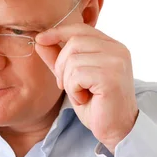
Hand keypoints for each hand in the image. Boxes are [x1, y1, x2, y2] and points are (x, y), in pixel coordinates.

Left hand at [35, 23, 138, 153]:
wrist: (114, 128)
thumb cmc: (95, 103)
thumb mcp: (72, 77)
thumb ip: (58, 59)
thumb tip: (40, 41)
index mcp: (111, 46)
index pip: (80, 29)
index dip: (57, 32)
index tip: (40, 39)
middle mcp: (117, 49)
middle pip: (73, 42)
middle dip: (61, 65)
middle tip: (66, 85)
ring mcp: (116, 62)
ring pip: (73, 60)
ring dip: (68, 81)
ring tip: (80, 94)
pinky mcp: (111, 77)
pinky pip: (77, 75)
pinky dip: (74, 90)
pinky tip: (84, 99)